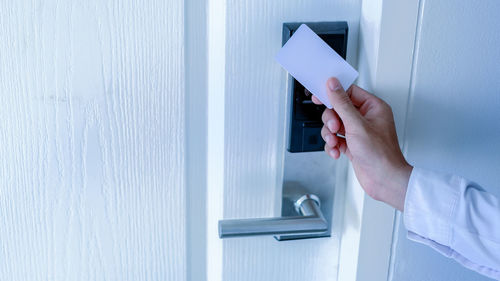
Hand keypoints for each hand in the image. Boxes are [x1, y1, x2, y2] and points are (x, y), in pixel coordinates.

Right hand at [312, 77, 412, 210]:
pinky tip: (337, 151)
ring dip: (330, 135)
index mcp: (373, 107)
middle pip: (338, 109)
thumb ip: (342, 104)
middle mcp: (366, 118)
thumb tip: (333, 85)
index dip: (333, 93)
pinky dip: (333, 145)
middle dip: (331, 120)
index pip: (349, 92)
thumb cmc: (381, 154)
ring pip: (334, 125)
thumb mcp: (357, 125)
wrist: (384, 180)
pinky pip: (335, 139)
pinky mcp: (352, 144)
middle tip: (333, 127)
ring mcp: (358, 132)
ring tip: (335, 142)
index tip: (319, 95)